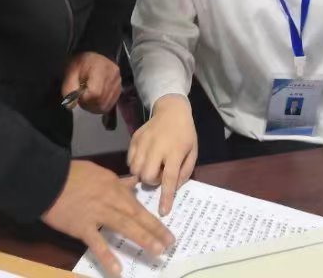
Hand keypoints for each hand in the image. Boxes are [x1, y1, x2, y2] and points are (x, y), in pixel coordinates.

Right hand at [42, 161, 174, 276]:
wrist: (47, 178)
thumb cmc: (71, 175)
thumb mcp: (98, 173)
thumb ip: (118, 181)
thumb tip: (133, 182)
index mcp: (114, 186)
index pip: (137, 204)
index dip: (153, 218)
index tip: (166, 230)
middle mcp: (110, 199)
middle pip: (136, 215)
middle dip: (155, 229)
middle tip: (170, 243)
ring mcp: (96, 213)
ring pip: (124, 226)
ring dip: (142, 238)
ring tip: (157, 251)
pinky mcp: (81, 226)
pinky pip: (96, 242)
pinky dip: (107, 256)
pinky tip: (118, 269)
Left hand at [62, 52, 120, 113]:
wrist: (94, 55)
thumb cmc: (81, 63)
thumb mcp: (71, 72)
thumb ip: (69, 89)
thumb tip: (71, 105)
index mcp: (100, 68)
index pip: (95, 93)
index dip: (84, 98)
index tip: (78, 93)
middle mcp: (113, 76)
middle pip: (100, 101)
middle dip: (87, 103)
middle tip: (81, 96)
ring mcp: (118, 84)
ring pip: (105, 106)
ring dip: (93, 106)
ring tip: (87, 97)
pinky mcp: (119, 89)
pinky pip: (109, 105)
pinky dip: (99, 106)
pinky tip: (94, 99)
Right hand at [128, 95, 196, 215]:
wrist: (172, 110)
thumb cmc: (185, 134)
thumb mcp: (192, 152)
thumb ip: (184, 171)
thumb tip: (173, 188)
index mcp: (174, 151)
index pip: (169, 178)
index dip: (165, 197)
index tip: (163, 212)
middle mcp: (157, 147)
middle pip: (146, 175)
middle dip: (152, 181)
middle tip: (159, 174)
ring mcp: (143, 142)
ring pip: (135, 169)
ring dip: (142, 174)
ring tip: (151, 167)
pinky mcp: (134, 138)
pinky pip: (129, 160)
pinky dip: (135, 165)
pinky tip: (144, 160)